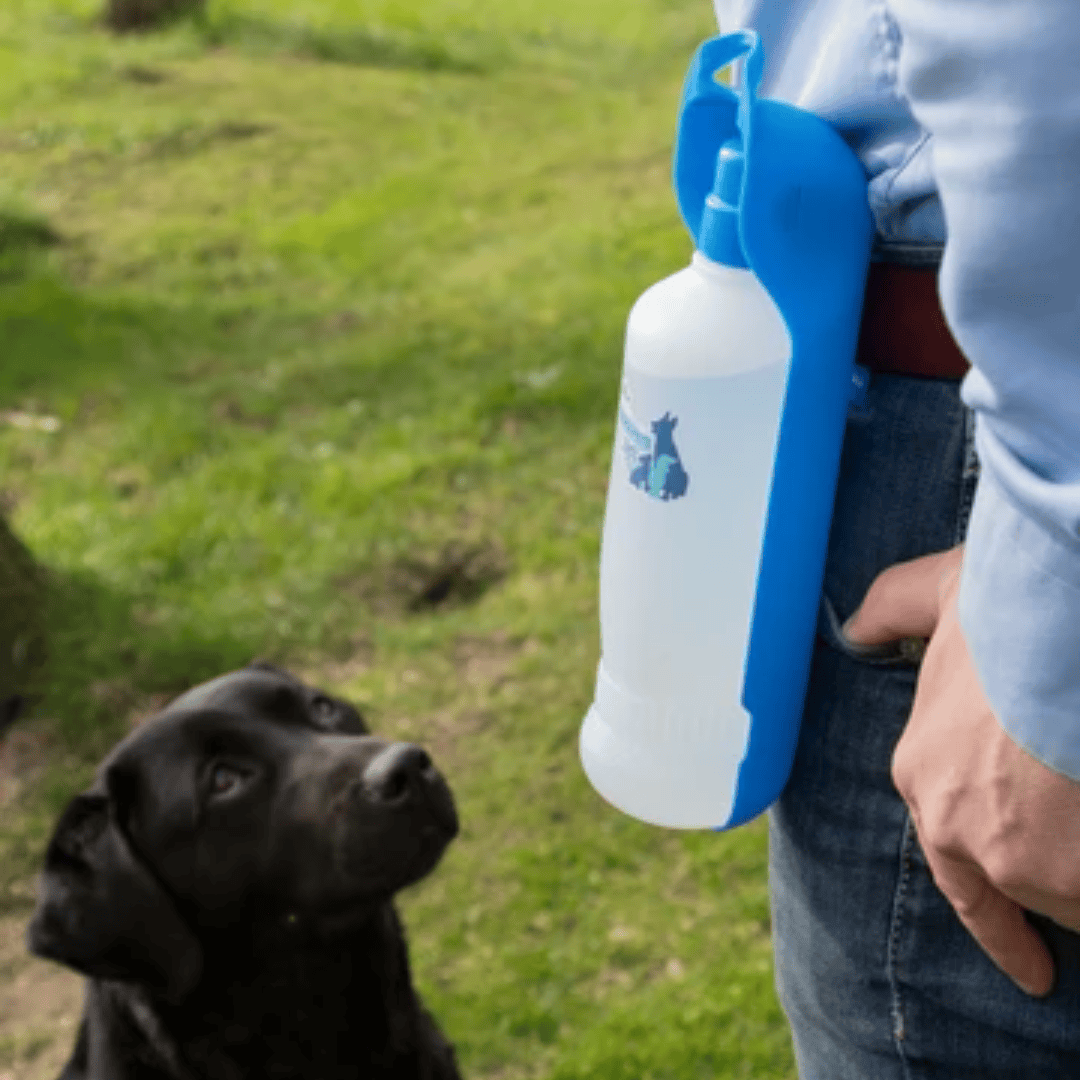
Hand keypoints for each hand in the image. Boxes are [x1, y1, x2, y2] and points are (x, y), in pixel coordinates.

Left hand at [843, 544, 1079, 996]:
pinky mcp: (1071, 876)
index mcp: (923, 775)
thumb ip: (889, 611)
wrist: (1059, 630)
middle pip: (1015, 886)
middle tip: (1065, 923)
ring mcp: (1018, 859)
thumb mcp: (931, 592)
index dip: (994, 912)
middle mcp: (958, 828)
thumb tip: (853, 628)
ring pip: (1064, 896)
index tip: (1029, 964)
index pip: (956, 866)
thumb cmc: (1006, 609)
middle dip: (1050, 896)